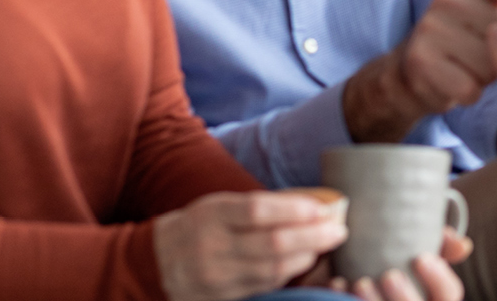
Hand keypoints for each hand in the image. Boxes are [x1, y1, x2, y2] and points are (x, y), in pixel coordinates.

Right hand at [154, 191, 345, 300]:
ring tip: (327, 244)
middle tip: (339, 229)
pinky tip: (304, 261)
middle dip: (314, 236)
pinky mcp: (222, 296)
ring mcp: (217, 276)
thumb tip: (313, 206)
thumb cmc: (201, 225)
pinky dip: (290, 272)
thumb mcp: (221, 205)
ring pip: (274, 269)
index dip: (295, 209)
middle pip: (273, 244)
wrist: (157, 262)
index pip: (258, 211)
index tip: (322, 208)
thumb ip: (261, 206)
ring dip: (308, 256)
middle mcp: (212, 247)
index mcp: (212, 216)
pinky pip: (265, 285)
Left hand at [327, 227, 470, 300]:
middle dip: (404, 297)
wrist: (366, 264)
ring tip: (359, 281)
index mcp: (435, 297)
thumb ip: (442, 244)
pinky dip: (346, 299)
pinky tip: (337, 283)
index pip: (449, 295)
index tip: (421, 257)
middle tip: (389, 274)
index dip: (438, 278)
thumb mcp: (423, 250)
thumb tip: (463, 245)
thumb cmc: (402, 258)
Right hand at [344, 0, 496, 142]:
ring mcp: (432, 28)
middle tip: (494, 52)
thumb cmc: (467, 41)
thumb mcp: (491, 11)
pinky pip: (471, 87)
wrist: (411, 71)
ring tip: (472, 67)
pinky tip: (458, 82)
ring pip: (493, 63)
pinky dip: (471, 92)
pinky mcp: (421, 61)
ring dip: (490, 75)